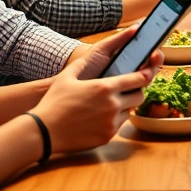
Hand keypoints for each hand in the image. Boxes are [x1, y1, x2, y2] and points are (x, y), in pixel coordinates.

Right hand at [31, 25, 162, 154]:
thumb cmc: (54, 102)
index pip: (139, 79)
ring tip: (109, 104)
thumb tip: (91, 53)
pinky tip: (100, 117)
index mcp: (106, 87)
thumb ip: (83, 63)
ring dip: (125, 106)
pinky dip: (114, 120)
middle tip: (127, 90)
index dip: (144, 75)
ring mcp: (111, 123)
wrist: (44, 131)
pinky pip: (119, 125)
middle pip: (139, 96)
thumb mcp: (67, 76)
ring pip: (130, 111)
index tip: (145, 74)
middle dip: (136, 92)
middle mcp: (113, 105)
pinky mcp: (108, 137)